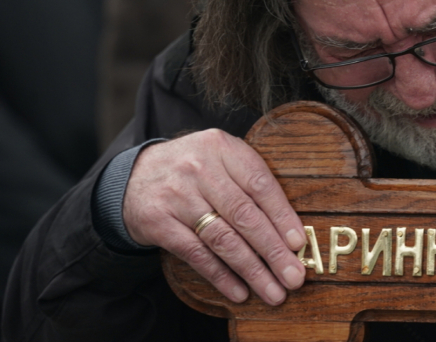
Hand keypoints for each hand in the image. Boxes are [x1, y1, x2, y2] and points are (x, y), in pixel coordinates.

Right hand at [122, 129, 306, 304]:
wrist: (135, 174)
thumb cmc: (195, 169)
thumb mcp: (222, 158)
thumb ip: (251, 183)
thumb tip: (289, 231)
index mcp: (222, 147)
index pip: (260, 184)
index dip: (282, 216)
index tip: (298, 243)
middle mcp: (199, 169)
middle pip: (244, 215)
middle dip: (273, 251)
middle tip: (293, 276)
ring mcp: (177, 196)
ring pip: (222, 238)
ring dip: (252, 270)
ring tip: (273, 291)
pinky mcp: (158, 222)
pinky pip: (196, 254)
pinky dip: (221, 276)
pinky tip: (239, 291)